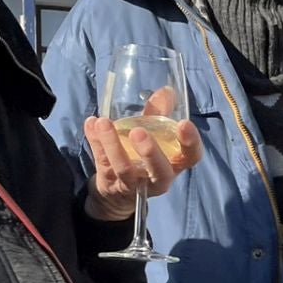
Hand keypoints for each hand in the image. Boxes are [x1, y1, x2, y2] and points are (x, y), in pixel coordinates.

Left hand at [83, 87, 201, 221]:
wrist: (119, 192)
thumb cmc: (143, 158)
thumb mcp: (155, 137)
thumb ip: (159, 115)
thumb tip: (166, 90)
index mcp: (175, 164)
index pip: (191, 156)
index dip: (191, 142)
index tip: (184, 123)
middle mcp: (158, 178)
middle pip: (159, 171)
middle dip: (150, 152)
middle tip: (138, 132)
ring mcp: (133, 183)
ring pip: (124, 168)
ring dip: (113, 144)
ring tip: (103, 122)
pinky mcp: (111, 183)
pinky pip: (102, 163)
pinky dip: (95, 142)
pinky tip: (91, 123)